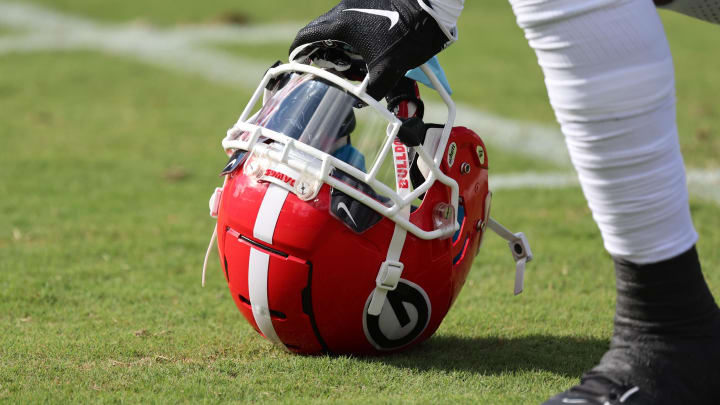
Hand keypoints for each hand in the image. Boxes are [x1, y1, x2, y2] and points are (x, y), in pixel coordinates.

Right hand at [289, 0, 450, 98]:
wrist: (432, 7)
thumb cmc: (408, 34)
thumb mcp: (388, 69)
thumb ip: (371, 90)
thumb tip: (360, 101)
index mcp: (341, 24)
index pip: (306, 36)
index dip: (297, 51)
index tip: (295, 63)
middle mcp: (344, 10)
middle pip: (320, 32)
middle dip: (317, 52)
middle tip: (321, 69)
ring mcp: (357, 4)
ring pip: (336, 27)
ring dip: (336, 45)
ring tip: (344, 64)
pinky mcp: (371, 4)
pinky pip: (352, 22)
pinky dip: (350, 38)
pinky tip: (362, 51)